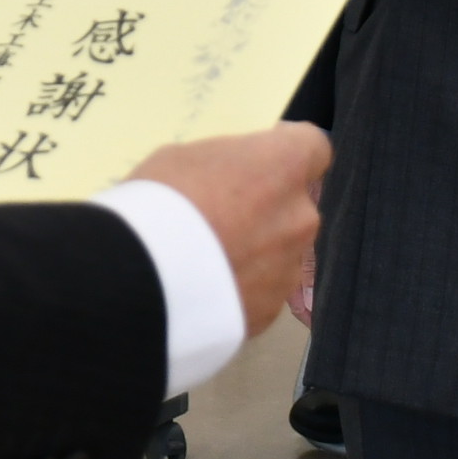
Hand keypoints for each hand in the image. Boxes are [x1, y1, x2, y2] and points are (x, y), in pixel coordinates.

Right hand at [129, 121, 329, 338]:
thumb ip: (225, 166)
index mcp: (284, 167)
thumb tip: (231, 181)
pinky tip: (206, 290)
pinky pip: (262, 291)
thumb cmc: (162, 200)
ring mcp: (289, 268)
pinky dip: (243, 287)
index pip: (314, 148)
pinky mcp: (271, 311)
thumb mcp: (185, 157)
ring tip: (210, 261)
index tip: (262, 158)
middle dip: (268, 207)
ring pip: (281, 252)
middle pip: (295, 205)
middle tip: (223, 215)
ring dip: (257, 251)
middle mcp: (300, 217)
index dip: (288, 150)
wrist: (142, 279)